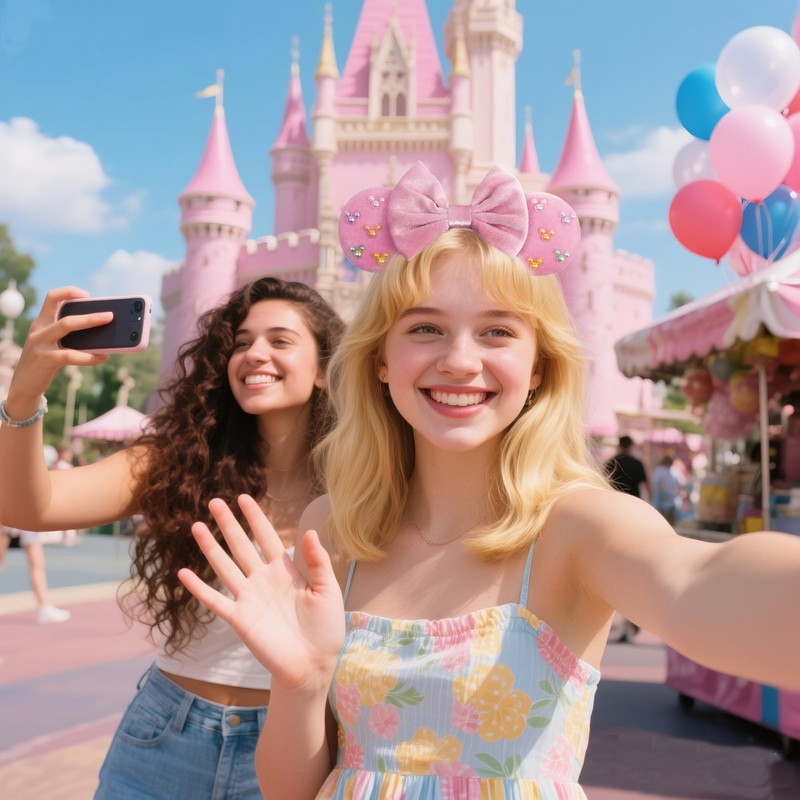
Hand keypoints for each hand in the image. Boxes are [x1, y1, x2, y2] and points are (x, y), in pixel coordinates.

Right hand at [7, 287, 111, 404]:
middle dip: (90, 315)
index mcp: (41, 322)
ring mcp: (40, 344)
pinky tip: (103, 357)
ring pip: (67, 327)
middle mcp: (39, 330)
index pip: (52, 297)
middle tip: (110, 315)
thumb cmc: (45, 361)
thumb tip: (103, 332)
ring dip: (90, 325)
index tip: (87, 295)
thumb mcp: (53, 344)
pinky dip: (90, 357)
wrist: (24, 384)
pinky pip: (71, 355)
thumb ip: (70, 336)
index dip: (69, 292)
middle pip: (65, 315)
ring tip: (112, 332)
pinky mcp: (45, 360)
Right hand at [178, 495, 345, 692]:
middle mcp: (263, 580)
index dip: (255, 518)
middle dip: (228, 524)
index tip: (243, 498)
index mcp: (285, 571)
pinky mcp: (239, 619)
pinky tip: (183, 573)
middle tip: (214, 502)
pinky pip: (215, 600)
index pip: (266, 537)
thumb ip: (318, 562)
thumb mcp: (327, 590)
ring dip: (210, 548)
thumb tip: (309, 531)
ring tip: (196, 526)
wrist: (313, 664)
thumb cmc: (325, 628)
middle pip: (241, 546)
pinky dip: (199, 588)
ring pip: (224, 566)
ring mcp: (249, 598)